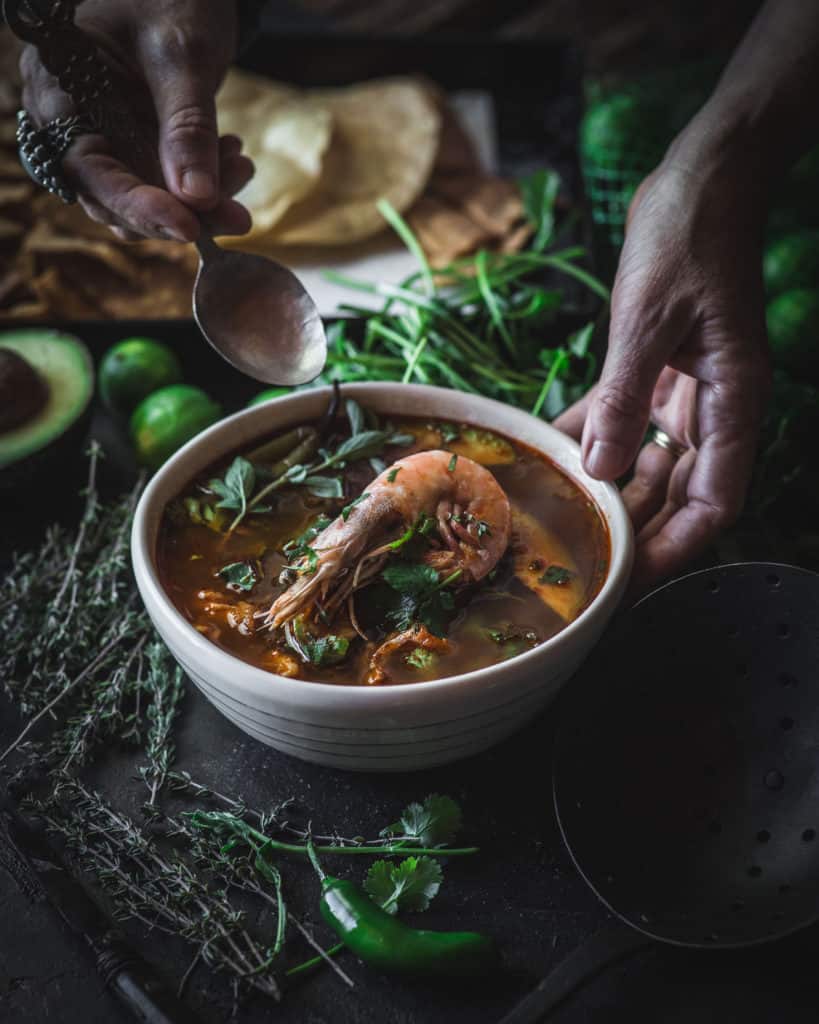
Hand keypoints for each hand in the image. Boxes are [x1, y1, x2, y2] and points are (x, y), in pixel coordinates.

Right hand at [18, 0, 252, 241]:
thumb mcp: (182, 55)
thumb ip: (187, 126)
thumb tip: (197, 199)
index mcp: (58, 89)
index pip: (89, 170)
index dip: (137, 205)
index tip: (188, 226)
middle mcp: (74, 122)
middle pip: (115, 198)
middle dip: (180, 213)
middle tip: (237, 215)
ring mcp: (107, 137)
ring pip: (146, 199)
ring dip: (199, 203)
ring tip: (242, 168)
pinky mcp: (139, 146)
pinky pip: (167, 185)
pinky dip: (205, 184)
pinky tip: (235, 157)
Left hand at [555, 159, 770, 587]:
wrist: (698, 179)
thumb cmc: (687, 238)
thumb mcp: (647, 319)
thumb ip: (623, 397)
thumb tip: (600, 469)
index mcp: (731, 400)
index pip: (716, 499)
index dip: (680, 545)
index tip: (635, 576)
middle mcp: (711, 405)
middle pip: (679, 491)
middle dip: (641, 531)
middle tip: (592, 565)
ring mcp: (682, 388)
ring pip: (649, 462)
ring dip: (613, 490)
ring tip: (569, 522)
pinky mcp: (653, 367)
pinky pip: (620, 416)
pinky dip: (590, 435)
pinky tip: (551, 455)